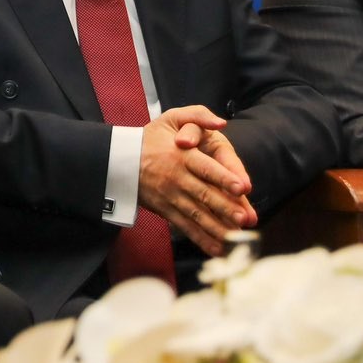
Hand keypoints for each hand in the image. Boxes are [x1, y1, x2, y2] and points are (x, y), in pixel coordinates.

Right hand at [137, 106, 256, 253]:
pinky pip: (185, 227)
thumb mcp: (171, 117)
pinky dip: (201, 239)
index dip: (223, 177)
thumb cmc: (150, 138)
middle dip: (225, 208)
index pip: (205, 167)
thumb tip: (222, 122)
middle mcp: (177, 178)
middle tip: (244, 218)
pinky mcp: (166, 210)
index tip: (241, 187)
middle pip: (204, 194)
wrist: (118, 160)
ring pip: (196, 215)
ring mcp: (171, 197)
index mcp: (182, 155)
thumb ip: (198, 115)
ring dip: (216, 228)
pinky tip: (217, 248)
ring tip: (235, 238)